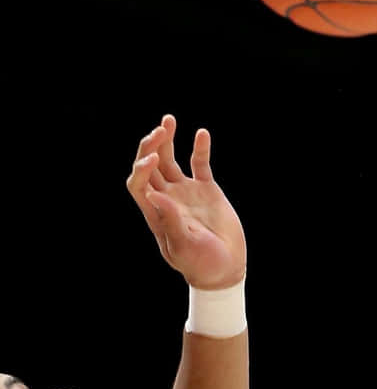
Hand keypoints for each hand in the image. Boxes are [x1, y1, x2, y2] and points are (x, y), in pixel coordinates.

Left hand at [127, 117, 246, 290]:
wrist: (225, 268)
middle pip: (150, 166)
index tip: (154, 159)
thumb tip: (155, 195)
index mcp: (155, 213)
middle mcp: (167, 198)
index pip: (138, 183)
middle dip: (151, 146)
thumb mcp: (184, 246)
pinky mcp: (206, 189)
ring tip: (168, 119)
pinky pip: (199, 164)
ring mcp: (185, 192)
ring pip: (170, 160)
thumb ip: (170, 220)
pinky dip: (200, 149)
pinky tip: (202, 134)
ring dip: (167, 141)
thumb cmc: (201, 264)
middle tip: (160, 130)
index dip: (141, 168)